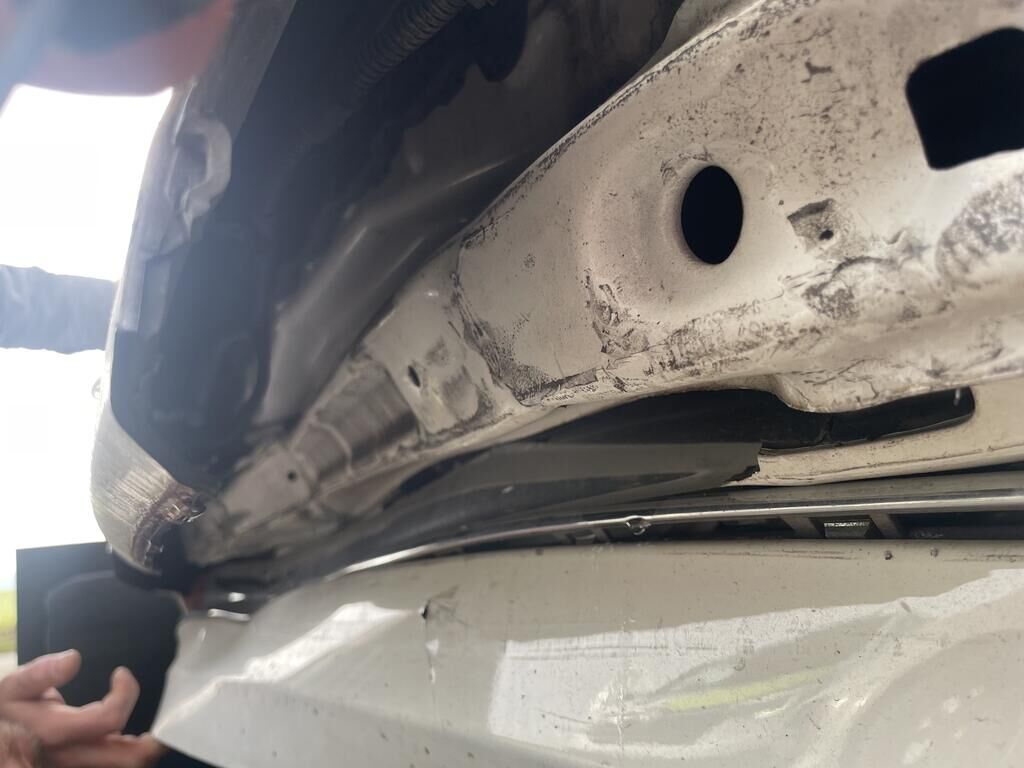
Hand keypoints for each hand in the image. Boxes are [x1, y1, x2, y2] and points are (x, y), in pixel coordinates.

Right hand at [0, 651, 163, 767]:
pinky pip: (110, 766)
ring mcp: (74, 766)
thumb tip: (73, 660)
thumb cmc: (5, 713)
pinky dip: (123, 754)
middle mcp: (69, 757)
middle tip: (162, 723)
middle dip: (151, 743)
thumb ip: (40, 673)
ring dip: (139, 750)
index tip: (121, 673)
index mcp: (56, 733)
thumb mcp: (11, 688)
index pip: (109, 718)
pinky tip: (127, 741)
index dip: (125, 692)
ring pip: (120, 766)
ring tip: (148, 733)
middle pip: (126, 759)